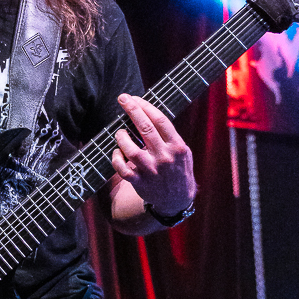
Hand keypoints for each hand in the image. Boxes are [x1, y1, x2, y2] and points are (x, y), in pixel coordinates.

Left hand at [112, 94, 195, 215]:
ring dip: (122, 137)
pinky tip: (116, 153)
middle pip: (145, 128)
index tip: (135, 98)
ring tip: (119, 132)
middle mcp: (165, 157)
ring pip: (131, 150)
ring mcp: (151, 171)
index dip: (145, 106)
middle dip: (132, 110)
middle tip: (122, 98)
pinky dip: (116, 159)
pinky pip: (122, 169)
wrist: (177, 200)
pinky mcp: (140, 183)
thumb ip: (169, 135)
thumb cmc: (178, 169)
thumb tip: (148, 113)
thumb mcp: (182, 151)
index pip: (160, 120)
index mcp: (177, 146)